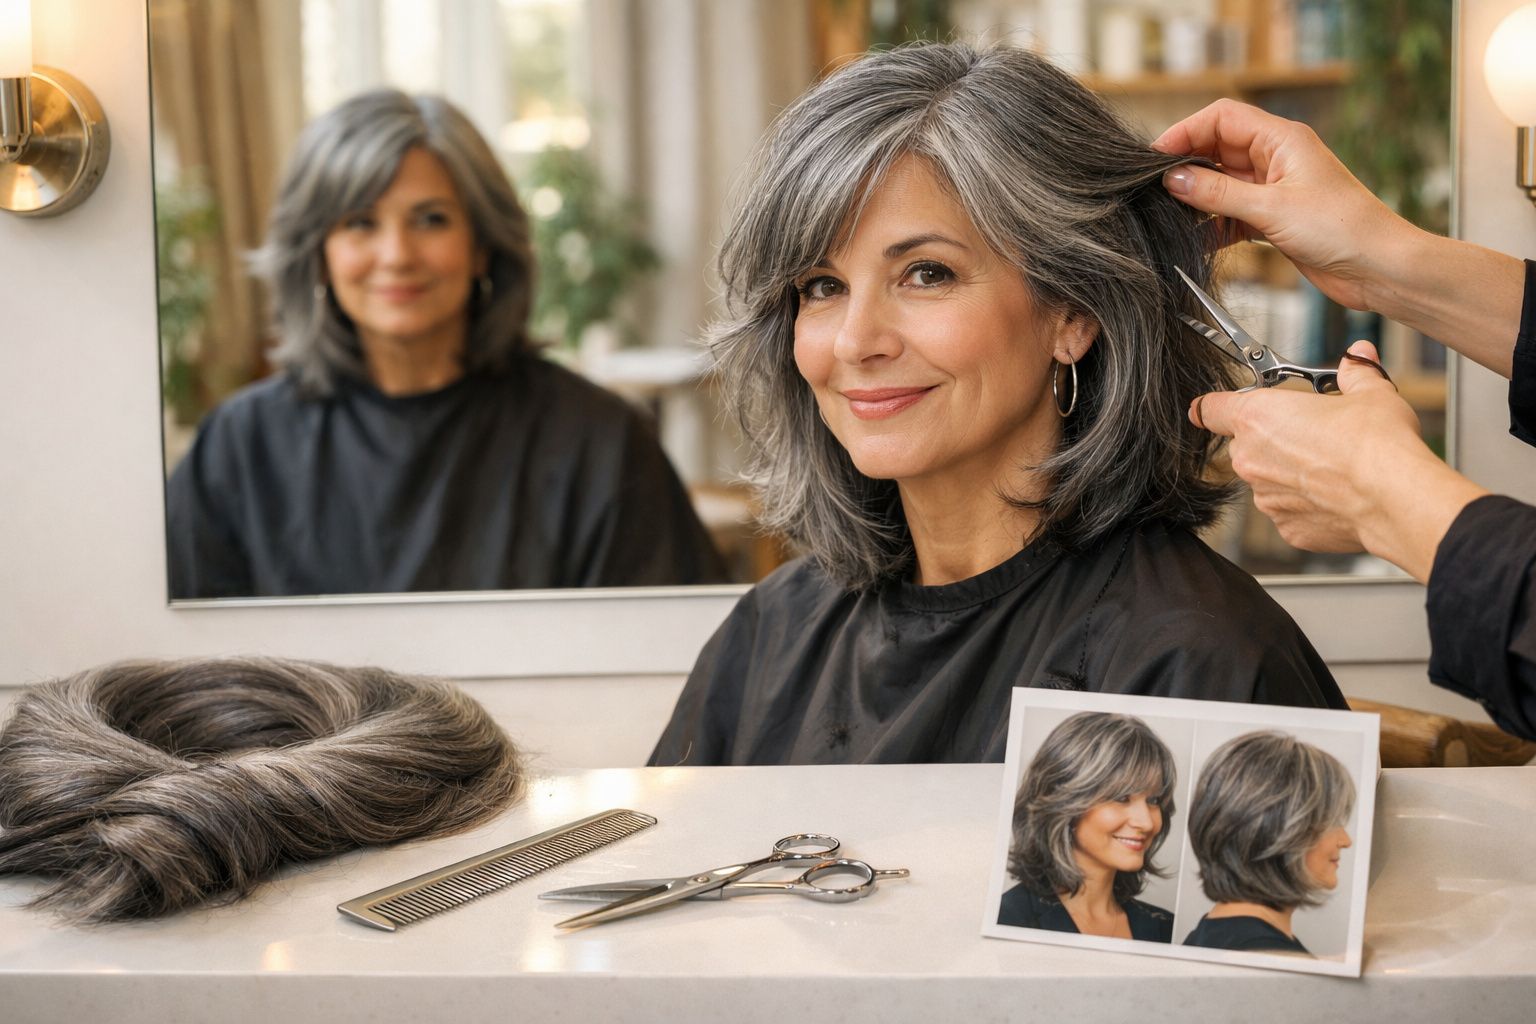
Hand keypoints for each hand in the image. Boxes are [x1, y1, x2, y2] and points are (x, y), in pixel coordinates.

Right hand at [1153, 100, 1417, 312]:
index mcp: (1282, 139)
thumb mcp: (1271, 208)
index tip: (1157, 157)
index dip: (1186, 131)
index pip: (1222, 118)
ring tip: (1170, 216)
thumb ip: (1218, 193)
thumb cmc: (1342, 228)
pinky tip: (1196, 240)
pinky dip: (1212, 225)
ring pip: (1222, 183)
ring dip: (1197, 198)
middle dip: (1187, 165)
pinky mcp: (1273, 218)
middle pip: (1217, 149)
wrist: (1378, 267)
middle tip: (1156, 189)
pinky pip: (1231, 214)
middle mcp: (1276, 158)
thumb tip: (1174, 179)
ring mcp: (1274, 189)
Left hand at [1192, 340, 1486, 581]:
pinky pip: (1291, 510)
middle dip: (1273, 439)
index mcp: (1257, 418)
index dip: (1214, 407)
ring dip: (1291, 473)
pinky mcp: (1287, 528)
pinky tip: (1339, 494)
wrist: (1392, 497)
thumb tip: (1358, 357)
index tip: (1210, 409)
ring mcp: (1266, 498)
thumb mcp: (1369, 392)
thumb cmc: (1374, 444)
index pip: (1211, 409)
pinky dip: (1309, 503)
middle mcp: (1252, 460)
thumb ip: (1356, 372)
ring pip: (1269, 480)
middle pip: (1247, 445)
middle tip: (1313, 433)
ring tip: (1334, 466)